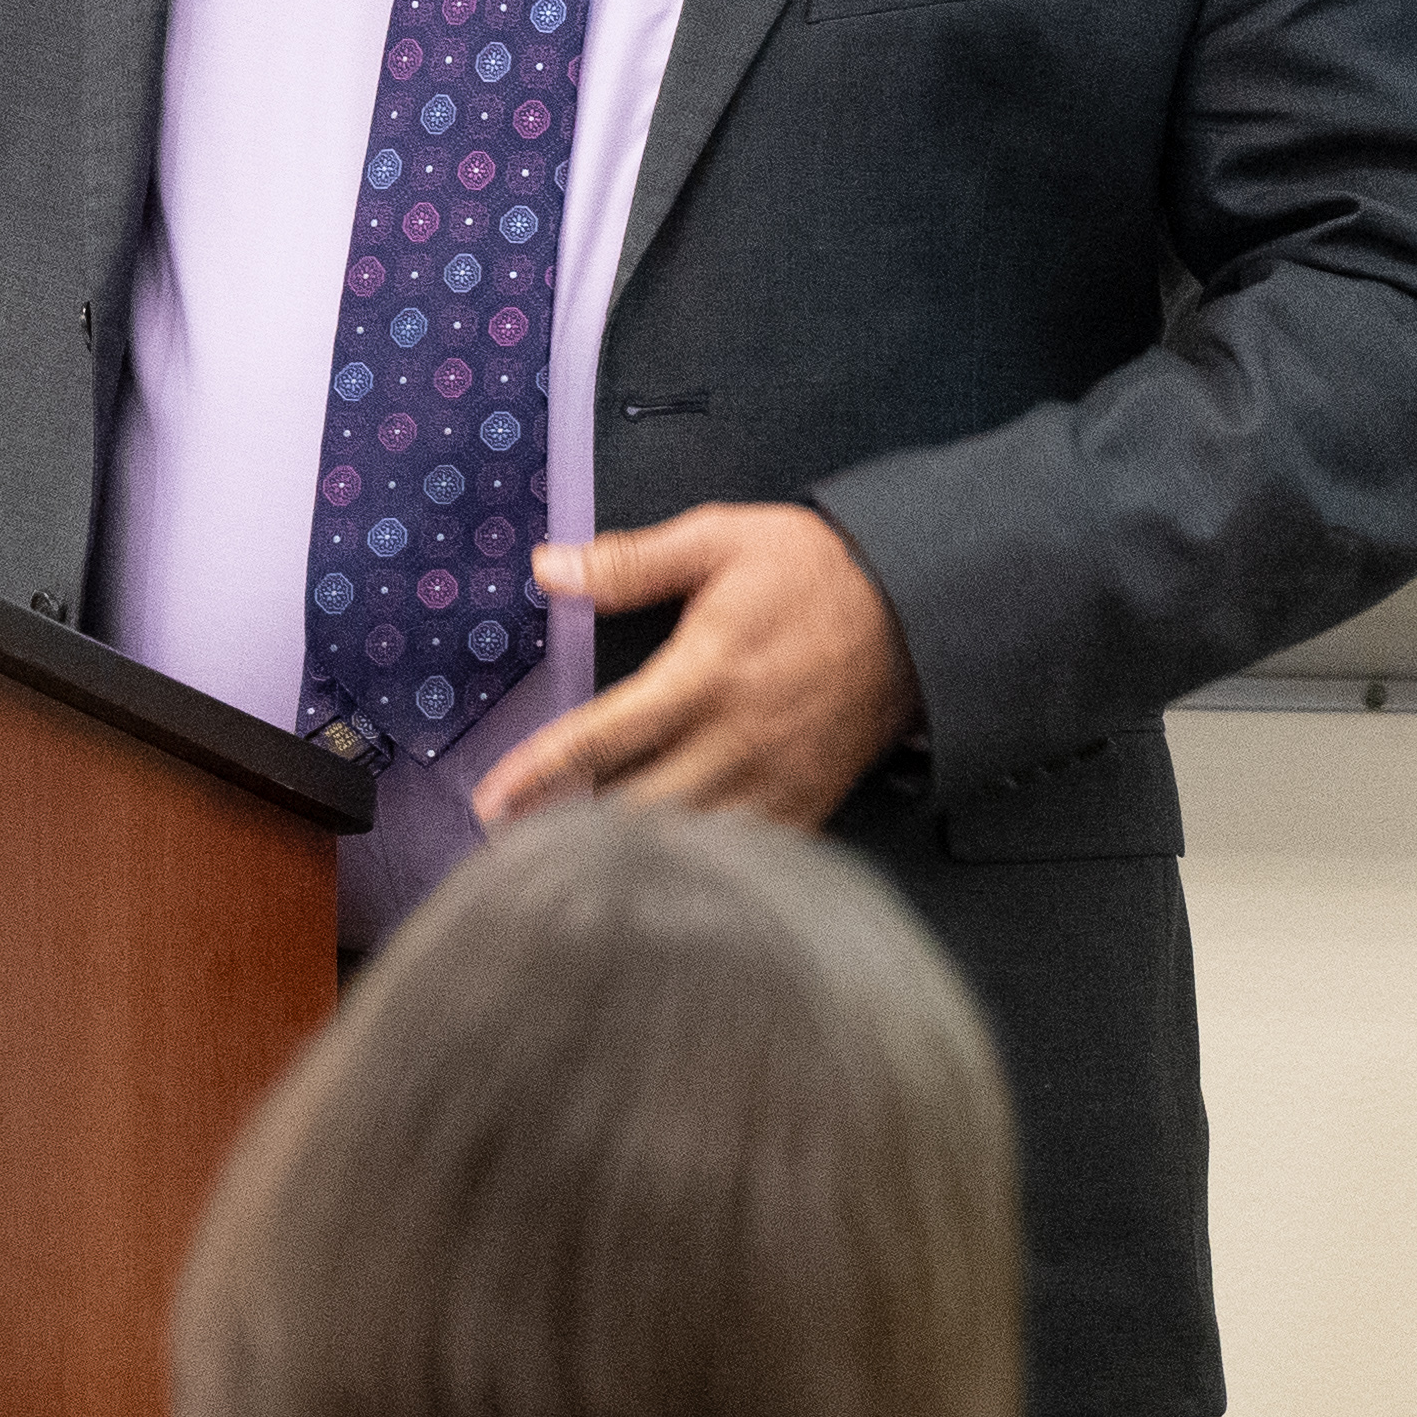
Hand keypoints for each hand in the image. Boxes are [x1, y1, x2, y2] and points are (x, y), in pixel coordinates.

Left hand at [478, 503, 918, 827]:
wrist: (926, 607)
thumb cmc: (822, 572)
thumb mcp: (722, 539)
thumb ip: (630, 562)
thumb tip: (548, 567)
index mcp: (708, 675)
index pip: (605, 737)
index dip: (539, 773)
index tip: (491, 801)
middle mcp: (740, 739)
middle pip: (638, 812)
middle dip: (571, 834)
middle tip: (515, 847)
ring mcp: (777, 780)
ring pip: (689, 846)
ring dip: (629, 861)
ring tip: (572, 867)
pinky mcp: (808, 802)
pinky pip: (746, 859)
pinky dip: (699, 871)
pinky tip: (660, 877)